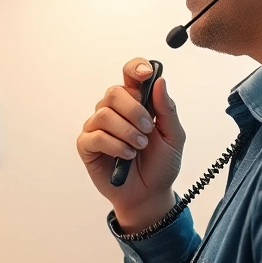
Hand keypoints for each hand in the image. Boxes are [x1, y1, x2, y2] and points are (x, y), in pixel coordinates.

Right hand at [77, 58, 185, 232]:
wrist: (150, 194)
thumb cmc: (161, 165)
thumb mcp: (174, 137)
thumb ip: (167, 110)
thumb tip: (160, 81)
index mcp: (136, 103)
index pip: (130, 74)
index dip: (136, 67)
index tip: (147, 74)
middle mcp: (114, 111)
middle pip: (114, 92)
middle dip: (134, 110)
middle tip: (149, 130)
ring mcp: (98, 127)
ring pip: (104, 113)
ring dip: (127, 131)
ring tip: (139, 147)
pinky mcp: (87, 145)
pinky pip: (96, 136)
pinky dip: (115, 145)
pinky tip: (126, 155)